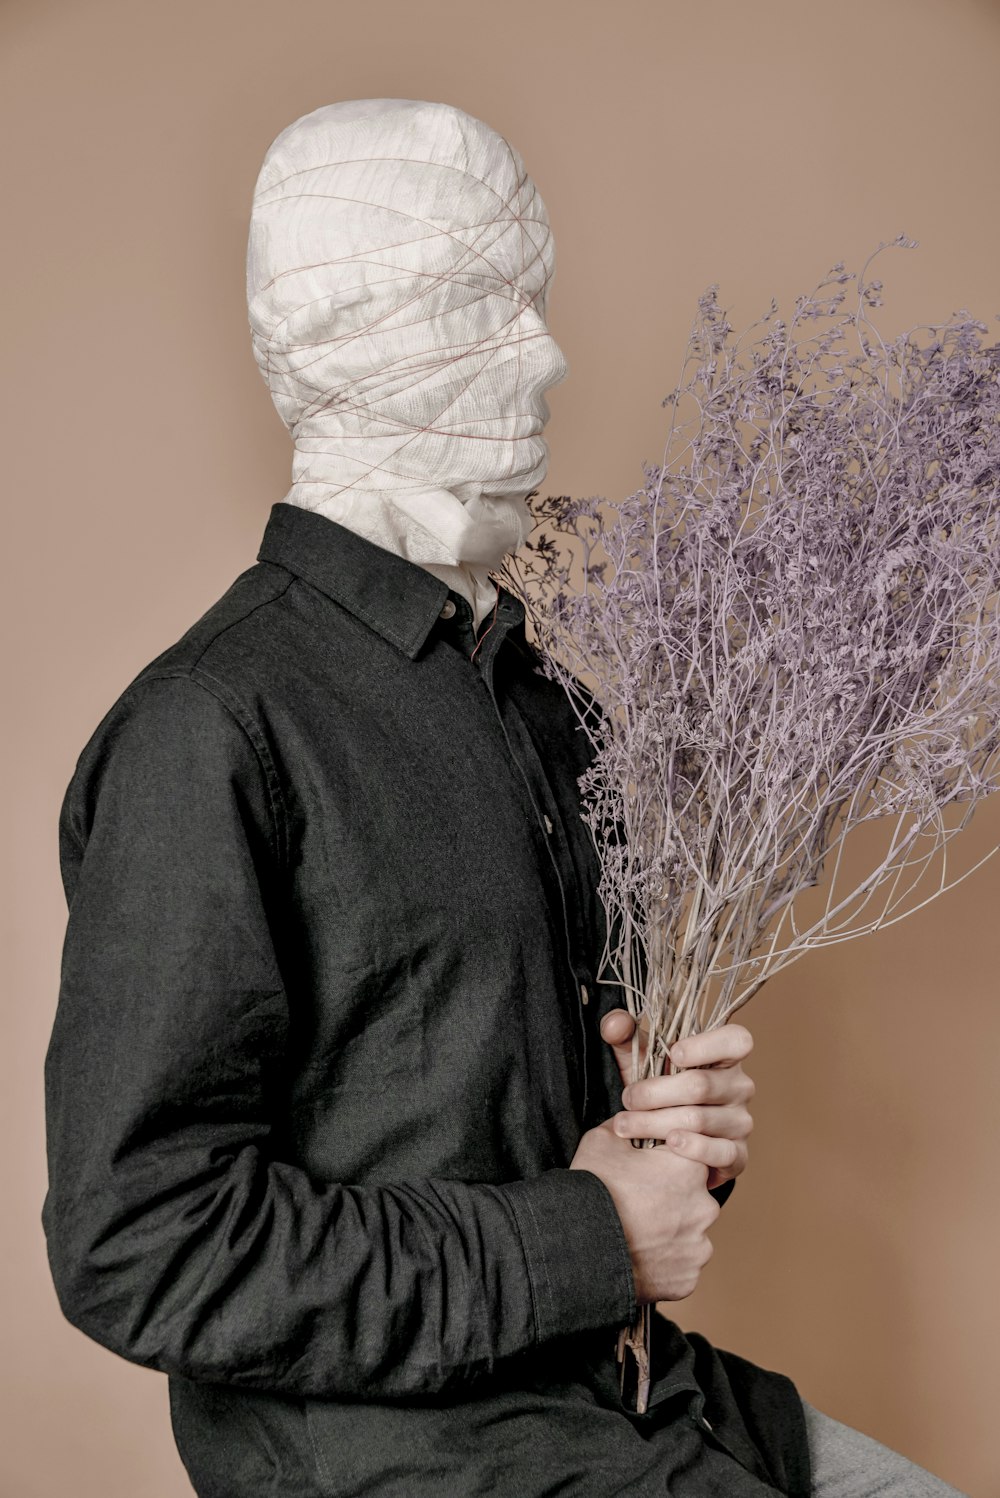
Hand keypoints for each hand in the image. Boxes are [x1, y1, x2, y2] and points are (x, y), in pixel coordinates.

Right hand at [570, 1116, 719, 1302]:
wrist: (579, 1247)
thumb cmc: (592, 1189)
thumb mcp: (603, 1140)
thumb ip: (627, 1126)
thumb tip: (632, 1122)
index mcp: (690, 1168)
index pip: (689, 1160)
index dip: (665, 1165)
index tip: (646, 1173)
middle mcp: (705, 1207)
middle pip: (692, 1199)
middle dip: (670, 1202)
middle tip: (638, 1206)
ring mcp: (698, 1247)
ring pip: (688, 1235)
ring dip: (669, 1234)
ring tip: (636, 1235)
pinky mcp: (688, 1280)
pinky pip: (680, 1267)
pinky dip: (664, 1264)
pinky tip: (639, 1257)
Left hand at [599, 1010, 754, 1191]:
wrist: (665, 1139)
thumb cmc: (659, 1089)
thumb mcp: (641, 1059)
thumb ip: (624, 1035)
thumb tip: (614, 1023)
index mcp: (724, 1056)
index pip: (737, 1040)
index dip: (707, 1045)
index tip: (673, 1053)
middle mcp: (739, 1087)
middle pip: (701, 1085)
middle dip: (655, 1093)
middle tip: (627, 1099)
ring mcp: (741, 1121)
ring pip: (699, 1120)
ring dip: (655, 1123)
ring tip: (625, 1125)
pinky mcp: (738, 1154)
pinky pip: (720, 1152)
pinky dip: (692, 1148)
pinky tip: (669, 1144)